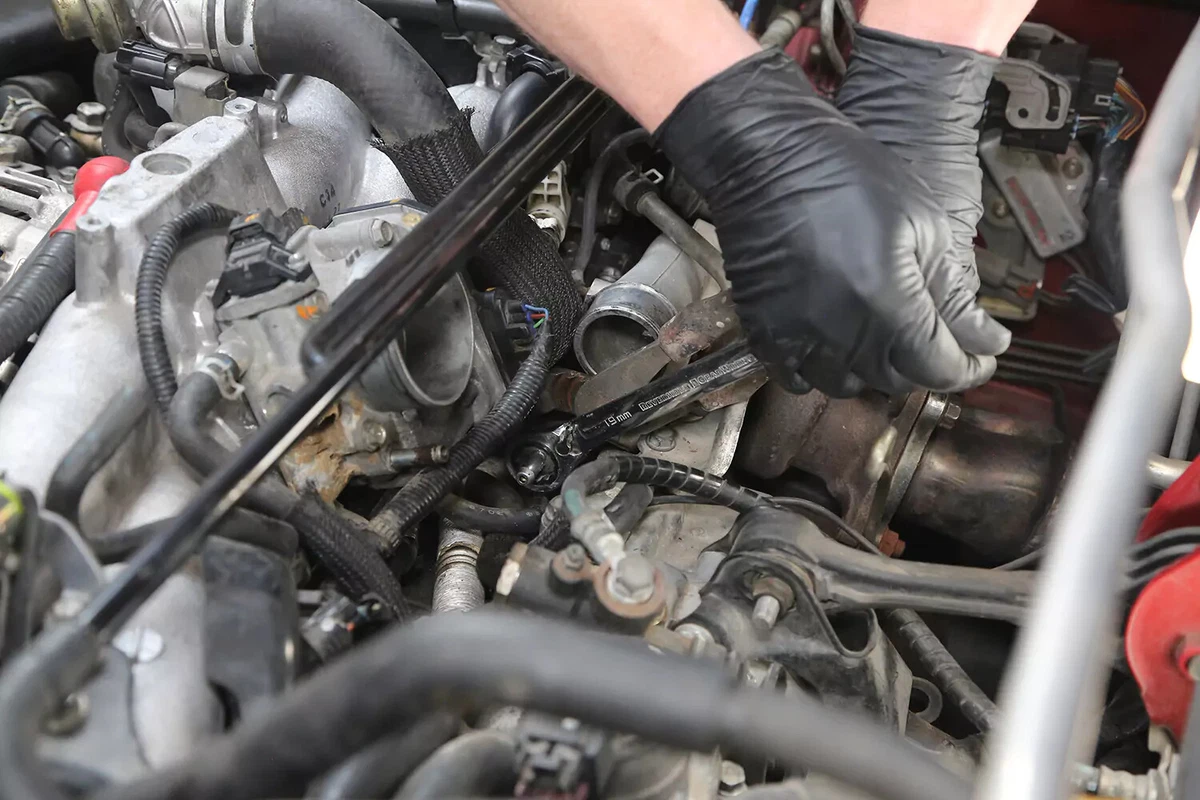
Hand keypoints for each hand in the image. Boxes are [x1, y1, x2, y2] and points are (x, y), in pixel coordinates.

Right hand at [656, 50, 1009, 395]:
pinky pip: (795, 379)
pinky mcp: (763, 332)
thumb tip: (985, 341)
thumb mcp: (923, 222)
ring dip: (873, 372)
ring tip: (885, 342)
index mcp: (888, 302)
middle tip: (938, 338)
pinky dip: (820, 373)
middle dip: (926, 365)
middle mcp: (841, 333)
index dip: (970, 366)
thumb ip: (953, 292)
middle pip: (896, 381)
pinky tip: (834, 348)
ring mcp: (797, 337)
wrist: (768, 158)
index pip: (940, 366)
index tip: (985, 354)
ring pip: (847, 387)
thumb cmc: (852, 175)